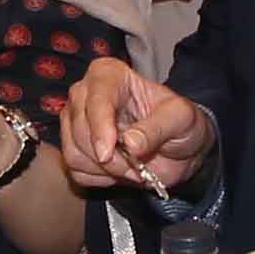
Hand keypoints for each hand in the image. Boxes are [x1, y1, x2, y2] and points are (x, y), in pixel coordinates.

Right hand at [57, 56, 213, 193]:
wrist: (179, 149)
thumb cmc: (179, 123)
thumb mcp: (181, 118)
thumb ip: (158, 127)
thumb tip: (130, 143)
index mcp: (108, 75)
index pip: (95, 99)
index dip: (99, 127)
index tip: (108, 153)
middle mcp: (85, 95)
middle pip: (79, 129)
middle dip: (109, 157)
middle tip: (138, 165)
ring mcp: (76, 123)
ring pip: (74, 153)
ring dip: (106, 170)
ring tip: (133, 168)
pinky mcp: (75, 149)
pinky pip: (76, 171)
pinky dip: (100, 178)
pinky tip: (120, 171)